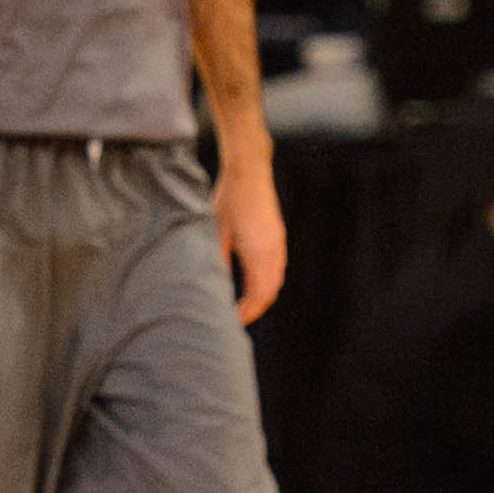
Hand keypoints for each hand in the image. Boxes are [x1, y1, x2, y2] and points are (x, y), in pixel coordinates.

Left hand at [216, 150, 287, 324]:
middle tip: (236, 318)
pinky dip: (267, 283)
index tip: (231, 320)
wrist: (249, 172)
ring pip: (276, 282)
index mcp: (258, 253)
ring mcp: (278, 244)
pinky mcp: (278, 238)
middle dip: (255, 309)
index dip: (246, 312)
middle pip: (270, 292)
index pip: (258, 295)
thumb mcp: (216, 233)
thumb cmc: (229, 200)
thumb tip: (215, 286)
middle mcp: (273, 251)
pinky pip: (277, 269)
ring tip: (243, 305)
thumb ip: (218, 262)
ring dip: (262, 296)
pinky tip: (253, 284)